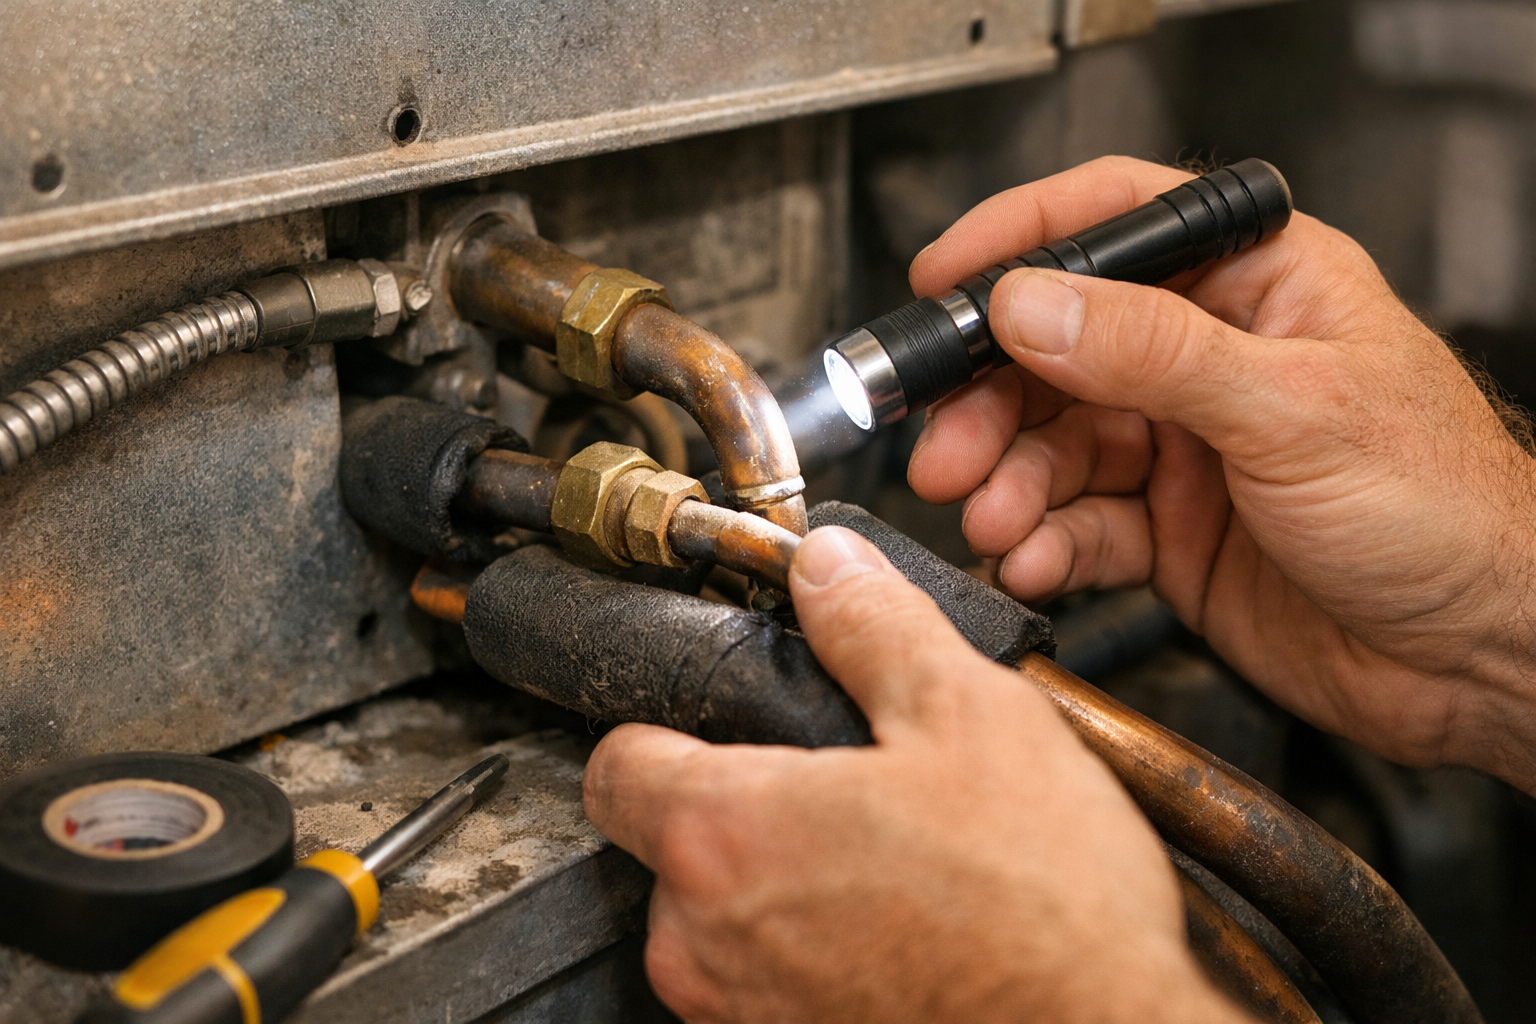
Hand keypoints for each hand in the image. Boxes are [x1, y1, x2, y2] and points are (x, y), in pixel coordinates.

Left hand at [584, 527, 1245, 1023]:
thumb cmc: (1042, 910)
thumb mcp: (967, 716)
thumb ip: (873, 626)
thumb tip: (826, 567)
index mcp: (725, 834)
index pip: (618, 764)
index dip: (665, 727)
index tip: (721, 721)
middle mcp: (704, 941)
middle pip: (673, 843)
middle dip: (741, 809)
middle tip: (840, 791)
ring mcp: (738, 1016)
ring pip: (718, 921)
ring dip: (779, 886)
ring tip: (885, 864)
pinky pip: (762, 986)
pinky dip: (810, 953)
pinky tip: (897, 931)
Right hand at [907, 156, 1535, 789]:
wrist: (1479, 660)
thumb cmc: (1447, 514)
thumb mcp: (1295, 411)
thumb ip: (1154, 353)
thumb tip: (1034, 305)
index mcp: (1259, 286)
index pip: (1116, 225)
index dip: (1018, 245)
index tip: (941, 283)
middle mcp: (1210, 359)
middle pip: (1058, 351)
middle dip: (992, 403)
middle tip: (947, 450)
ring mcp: (1185, 448)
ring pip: (1055, 445)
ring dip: (1009, 482)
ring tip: (991, 518)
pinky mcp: (1170, 530)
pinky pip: (1078, 523)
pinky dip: (1043, 542)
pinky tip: (1034, 557)